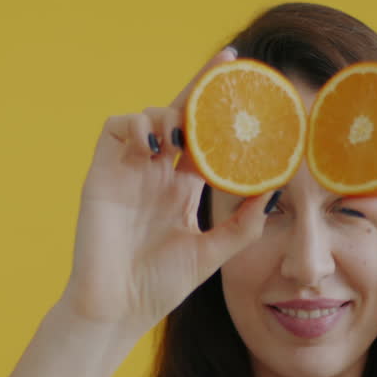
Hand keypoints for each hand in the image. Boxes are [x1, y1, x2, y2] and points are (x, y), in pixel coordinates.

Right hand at [60, 47, 276, 339]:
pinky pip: (115, 128)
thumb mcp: (212, 253)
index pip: (206, 138)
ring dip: (170, 112)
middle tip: (226, 66)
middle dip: (201, 86)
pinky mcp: (102, 174)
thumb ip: (243, 225)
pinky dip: (135, 123)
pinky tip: (156, 140)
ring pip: (149, 115)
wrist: (117, 309)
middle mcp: (157, 173)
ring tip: (185, 131)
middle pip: (180, 115)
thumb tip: (273, 189)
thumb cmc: (159, 287)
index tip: (247, 83)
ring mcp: (129, 171)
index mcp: (182, 188)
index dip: (222, 111)